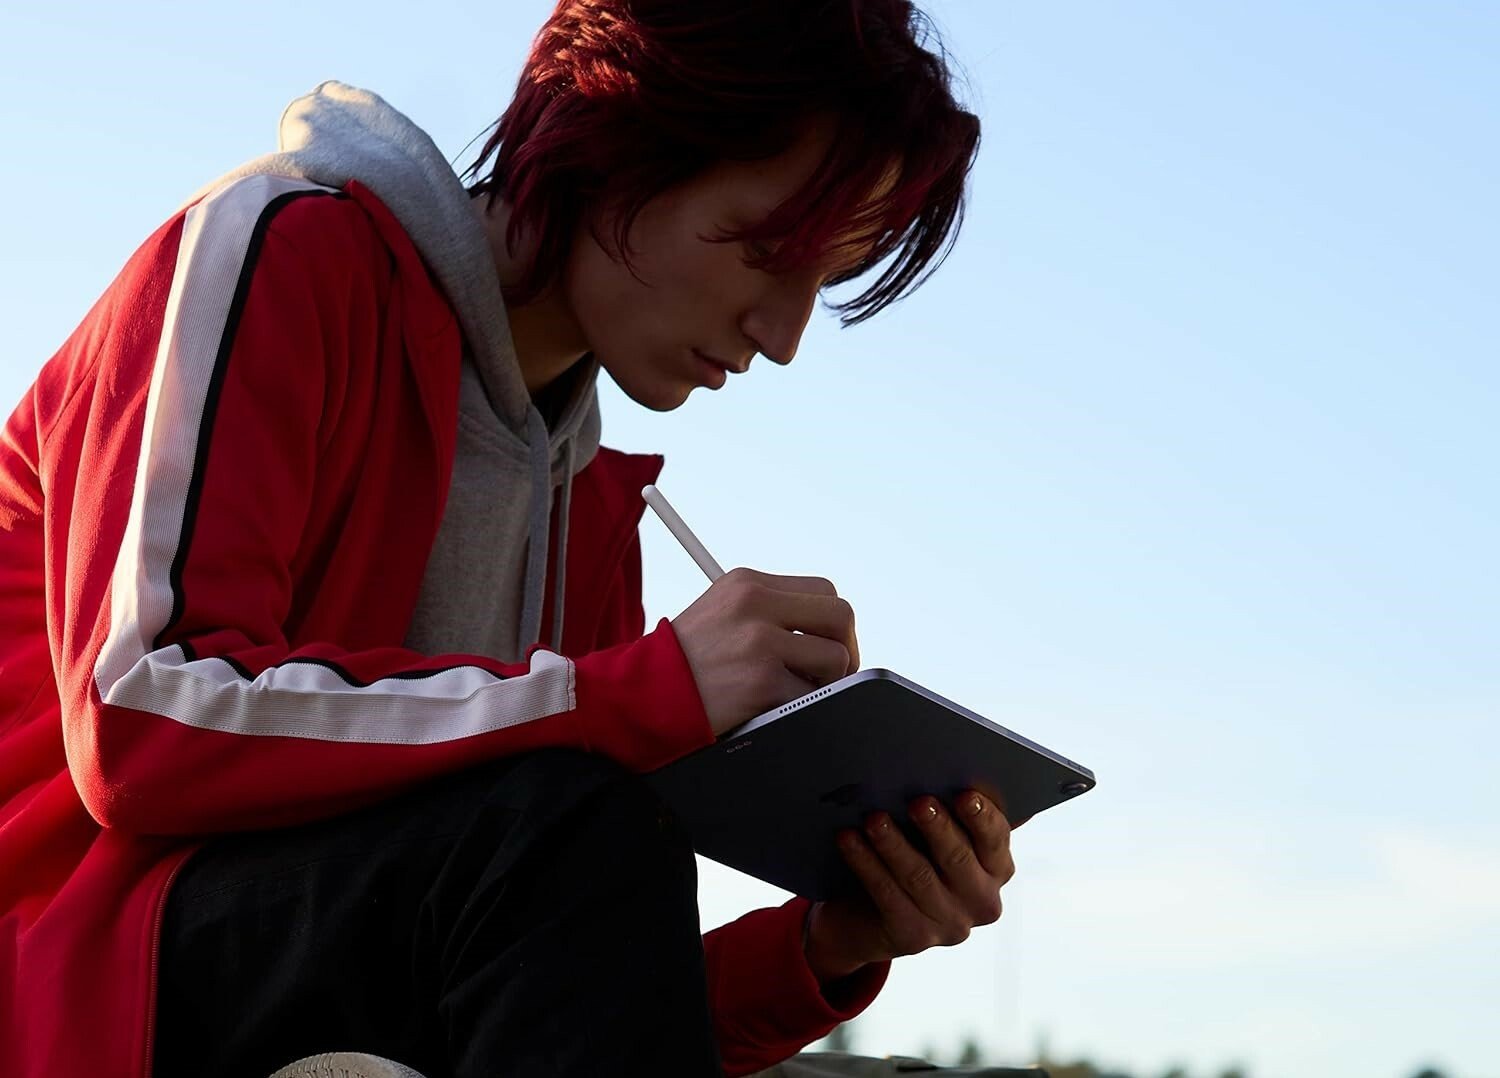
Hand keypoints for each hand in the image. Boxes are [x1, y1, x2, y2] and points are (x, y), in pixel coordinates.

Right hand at [671, 567, 859, 736]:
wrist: (640, 695)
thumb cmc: (683, 662)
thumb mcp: (721, 612)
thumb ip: (770, 612)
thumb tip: (828, 635)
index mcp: (748, 583)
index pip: (823, 589)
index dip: (832, 623)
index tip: (826, 645)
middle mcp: (755, 604)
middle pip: (839, 615)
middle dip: (846, 649)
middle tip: (831, 675)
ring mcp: (759, 642)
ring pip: (835, 659)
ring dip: (824, 684)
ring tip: (793, 693)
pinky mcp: (761, 681)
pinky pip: (810, 698)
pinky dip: (800, 709)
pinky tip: (773, 709)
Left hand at [802, 790, 1014, 981]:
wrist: (869, 916)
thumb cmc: (911, 855)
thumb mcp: (933, 836)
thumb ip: (948, 810)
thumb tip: (941, 768)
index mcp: (997, 868)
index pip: (996, 839)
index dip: (982, 817)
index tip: (965, 793)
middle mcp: (982, 901)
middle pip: (958, 859)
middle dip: (937, 827)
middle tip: (916, 801)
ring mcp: (950, 925)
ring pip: (919, 877)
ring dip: (893, 844)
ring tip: (873, 818)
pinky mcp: (913, 938)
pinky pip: (887, 895)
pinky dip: (866, 864)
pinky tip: (848, 839)